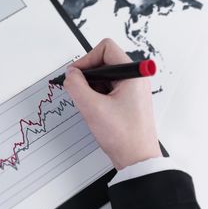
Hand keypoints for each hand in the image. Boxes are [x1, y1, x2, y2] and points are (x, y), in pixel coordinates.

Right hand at [63, 39, 160, 169]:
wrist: (137, 160)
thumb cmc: (124, 137)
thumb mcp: (92, 108)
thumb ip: (76, 86)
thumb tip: (70, 74)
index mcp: (133, 74)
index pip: (106, 48)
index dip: (87, 59)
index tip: (76, 76)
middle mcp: (135, 78)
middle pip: (104, 61)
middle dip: (88, 75)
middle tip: (80, 92)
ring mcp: (132, 89)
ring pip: (104, 76)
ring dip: (92, 87)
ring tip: (90, 106)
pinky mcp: (128, 100)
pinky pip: (108, 88)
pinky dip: (97, 96)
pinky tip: (95, 111)